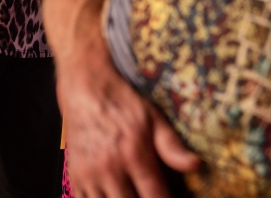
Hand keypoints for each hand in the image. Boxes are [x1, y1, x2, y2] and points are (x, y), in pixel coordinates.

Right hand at [45, 0, 200, 197]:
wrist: (83, 83)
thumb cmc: (119, 98)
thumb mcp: (151, 117)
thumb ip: (171, 145)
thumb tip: (195, 165)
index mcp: (133, 154)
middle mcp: (109, 168)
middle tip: (151, 194)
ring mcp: (89, 173)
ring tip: (131, 193)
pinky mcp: (75, 174)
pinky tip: (111, 195)